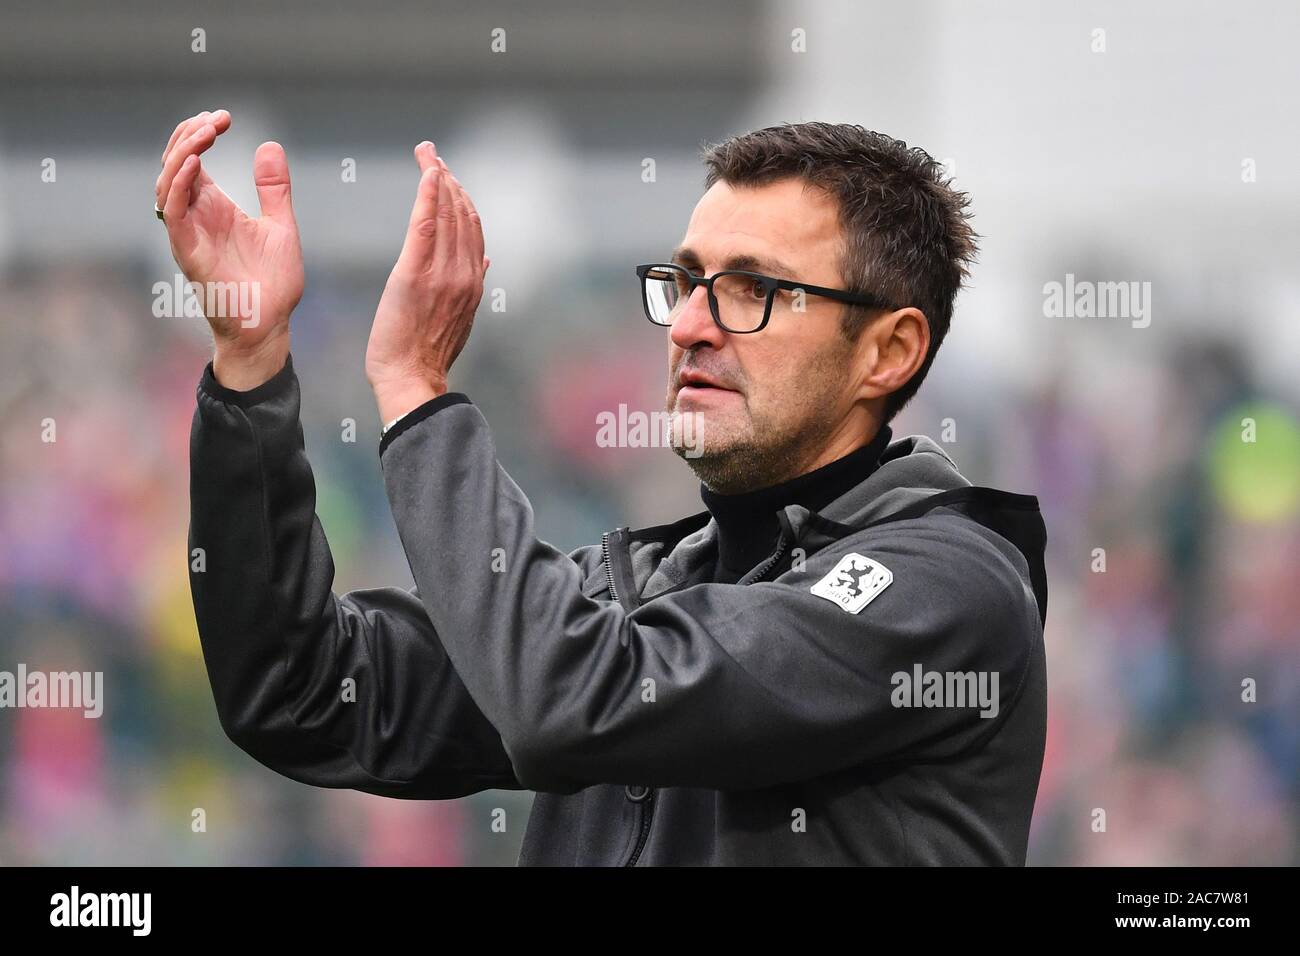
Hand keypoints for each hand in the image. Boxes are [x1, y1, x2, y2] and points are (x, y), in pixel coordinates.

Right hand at [157, 109, 304, 388]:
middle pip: (174, 163)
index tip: (225, 118)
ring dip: (182, 153)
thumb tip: (270, 145)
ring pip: (167, 183)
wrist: (269, 325)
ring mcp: (188, 232)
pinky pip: (172, 213)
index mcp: (213, 206)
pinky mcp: (187, 251)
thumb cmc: (272, 282)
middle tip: (217, 120)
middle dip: (189, 135)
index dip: (200, 132)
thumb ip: (274, 189)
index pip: (192, 158)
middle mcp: (195, 215)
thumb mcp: (281, 225)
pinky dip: (179, 186)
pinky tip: (196, 164)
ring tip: (205, 134)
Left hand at [366, 141, 488, 422]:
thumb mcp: (460, 318)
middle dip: (449, 178)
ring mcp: (442, 274)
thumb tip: (485, 259)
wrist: (411, 378)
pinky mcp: (415, 275)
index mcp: (473, 282)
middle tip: (431, 152)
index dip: (462, 196)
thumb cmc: (426, 354)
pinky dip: (429, 196)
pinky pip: (426, 226)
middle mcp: (463, 273)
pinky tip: (429, 174)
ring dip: (438, 179)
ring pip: (446, 215)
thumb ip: (471, 285)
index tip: (447, 174)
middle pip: (462, 214)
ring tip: (427, 155)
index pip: (473, 228)